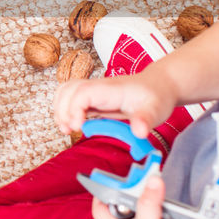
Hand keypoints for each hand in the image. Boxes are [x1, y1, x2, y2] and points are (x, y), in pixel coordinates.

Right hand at [52, 69, 177, 138]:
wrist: (159, 85)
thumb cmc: (156, 96)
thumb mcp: (155, 109)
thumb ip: (145, 120)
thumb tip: (139, 132)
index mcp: (109, 89)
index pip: (81, 92)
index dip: (73, 108)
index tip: (78, 127)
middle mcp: (97, 87)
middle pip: (67, 89)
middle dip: (62, 110)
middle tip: (69, 130)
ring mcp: (94, 91)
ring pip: (64, 91)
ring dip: (59, 109)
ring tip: (66, 128)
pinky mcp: (93, 98)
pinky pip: (70, 97)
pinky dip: (64, 109)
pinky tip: (71, 124)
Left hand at [93, 172, 200, 218]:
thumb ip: (148, 201)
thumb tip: (152, 179)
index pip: (100, 210)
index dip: (99, 195)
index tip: (106, 179)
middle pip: (124, 203)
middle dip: (132, 190)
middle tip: (140, 176)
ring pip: (145, 206)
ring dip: (151, 196)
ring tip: (157, 184)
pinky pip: (161, 212)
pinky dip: (165, 205)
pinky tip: (171, 200)